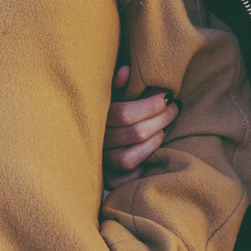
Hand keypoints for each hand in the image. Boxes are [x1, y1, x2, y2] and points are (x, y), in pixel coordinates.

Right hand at [103, 63, 176, 189]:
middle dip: (161, 119)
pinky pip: (124, 179)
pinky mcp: (104, 179)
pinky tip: (150, 152)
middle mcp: (94, 141)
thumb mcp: (103, 96)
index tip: (168, 96)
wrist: (76, 141)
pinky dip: (140, 168)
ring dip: (154, 142)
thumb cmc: (99, 112)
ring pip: (130, 158)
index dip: (151, 105)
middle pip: (135, 133)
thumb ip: (113, 85)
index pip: (126, 113)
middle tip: (174, 108)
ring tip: (164, 128)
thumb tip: (126, 70)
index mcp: (93, 117)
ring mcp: (99, 162)